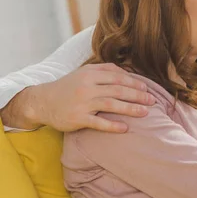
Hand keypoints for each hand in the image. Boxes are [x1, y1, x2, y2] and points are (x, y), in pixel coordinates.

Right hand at [2, 63, 153, 132]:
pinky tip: (125, 128)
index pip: (117, 77)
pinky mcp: (77, 118)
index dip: (134, 82)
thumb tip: (128, 72)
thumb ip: (105, 70)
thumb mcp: (84, 72)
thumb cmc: (68, 87)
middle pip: (118, 90)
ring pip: (111, 104)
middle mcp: (87, 87)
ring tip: (145, 112)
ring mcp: (82, 103)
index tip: (147, 88)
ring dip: (130, 108)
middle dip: (137, 95)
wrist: (42, 102)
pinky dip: (112, 125)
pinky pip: (98, 122)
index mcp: (90, 74)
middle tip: (152, 100)